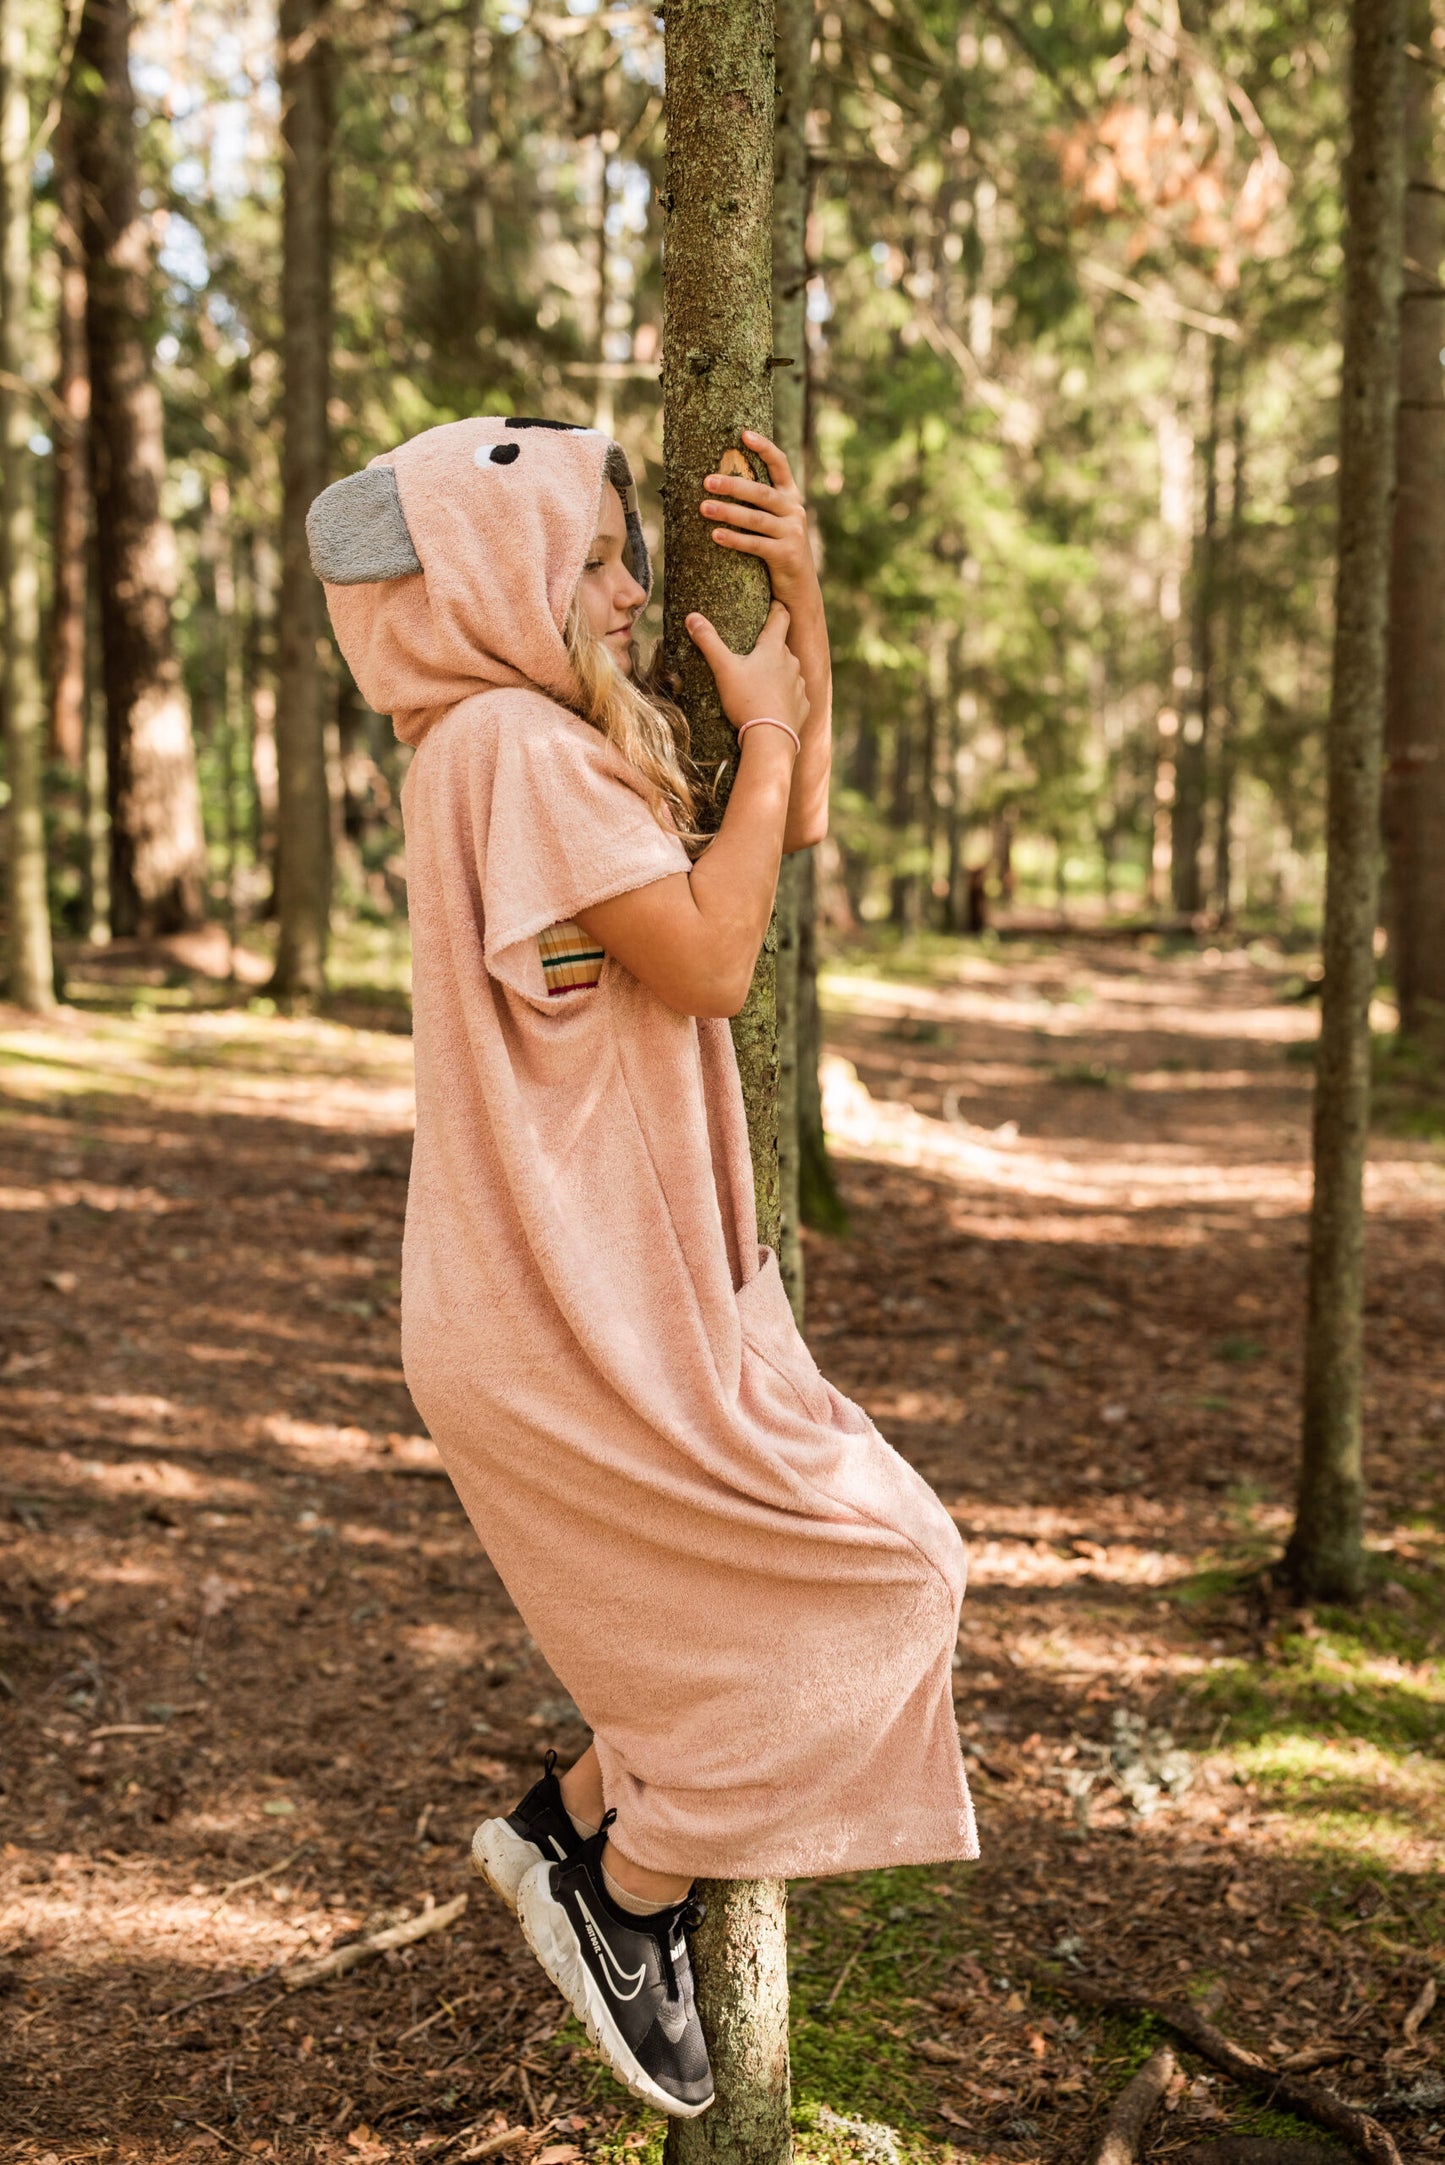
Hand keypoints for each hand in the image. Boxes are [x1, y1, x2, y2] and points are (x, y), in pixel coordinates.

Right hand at [686, 598, 808, 738]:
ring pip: (790, 671)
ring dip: (778, 673)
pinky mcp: (803, 706)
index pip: (781, 617)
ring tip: (761, 683)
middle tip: (755, 652)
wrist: (771, 738)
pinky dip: (785, 697)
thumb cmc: (747, 700)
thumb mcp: (723, 669)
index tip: (773, 604)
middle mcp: (792, 662)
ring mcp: (799, 685)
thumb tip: (692, 616)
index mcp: (774, 649)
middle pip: (782, 647)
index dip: (776, 608)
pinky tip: (773, 705)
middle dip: (771, 647)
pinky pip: (795, 696)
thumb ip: (708, 642)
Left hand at [699, 430, 819, 609]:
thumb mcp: (774, 524)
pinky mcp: (787, 555)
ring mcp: (793, 533)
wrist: (800, 591)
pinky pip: (756, 545)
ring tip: (703, 507)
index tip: (743, 434)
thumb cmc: (778, 552)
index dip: (764, 447)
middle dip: (733, 485)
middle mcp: (795, 511)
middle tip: (706, 481)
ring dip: (728, 511)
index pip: (780, 465)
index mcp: (791, 498)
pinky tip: (715, 535)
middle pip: (762, 492)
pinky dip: (735, 539)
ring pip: (757, 518)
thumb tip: (722, 482)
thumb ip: (759, 505)